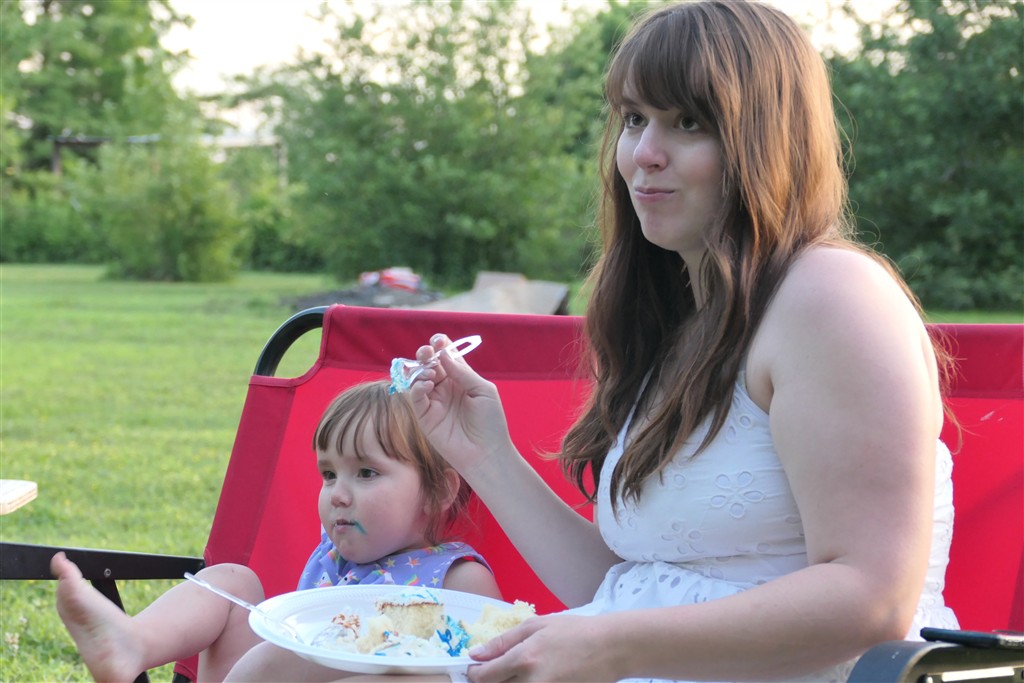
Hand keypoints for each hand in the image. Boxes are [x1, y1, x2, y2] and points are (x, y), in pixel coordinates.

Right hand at [407, 334, 514, 476]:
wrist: (486, 452)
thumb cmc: (490, 422)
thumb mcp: (483, 390)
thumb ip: (463, 372)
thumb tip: (444, 354)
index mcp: (461, 379)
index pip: (447, 357)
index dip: (440, 346)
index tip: (438, 340)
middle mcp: (445, 388)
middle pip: (429, 364)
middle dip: (426, 354)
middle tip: (428, 352)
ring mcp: (434, 401)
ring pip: (418, 378)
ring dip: (420, 370)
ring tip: (430, 372)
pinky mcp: (425, 416)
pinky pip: (415, 397)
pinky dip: (417, 387)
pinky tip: (427, 384)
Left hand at [466, 614, 622, 682]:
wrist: (611, 648)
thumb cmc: (575, 631)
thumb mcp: (537, 626)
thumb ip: (504, 641)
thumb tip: (476, 654)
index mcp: (525, 659)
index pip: (485, 676)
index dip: (474, 674)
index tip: (475, 669)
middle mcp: (532, 682)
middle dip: (491, 682)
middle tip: (497, 671)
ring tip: (516, 675)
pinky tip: (533, 678)